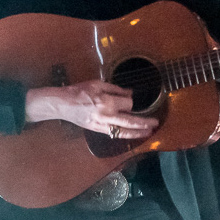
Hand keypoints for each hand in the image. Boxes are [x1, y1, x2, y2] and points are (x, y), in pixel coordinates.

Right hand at [25, 80, 158, 137]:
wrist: (63, 104)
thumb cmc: (79, 91)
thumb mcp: (98, 84)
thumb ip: (115, 89)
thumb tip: (130, 93)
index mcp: (107, 102)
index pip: (128, 104)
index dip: (131, 100)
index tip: (130, 98)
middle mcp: (107, 116)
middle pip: (131, 121)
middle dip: (145, 122)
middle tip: (156, 123)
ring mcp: (103, 125)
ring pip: (124, 132)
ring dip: (138, 132)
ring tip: (148, 132)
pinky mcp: (98, 130)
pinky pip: (115, 134)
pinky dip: (125, 135)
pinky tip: (132, 135)